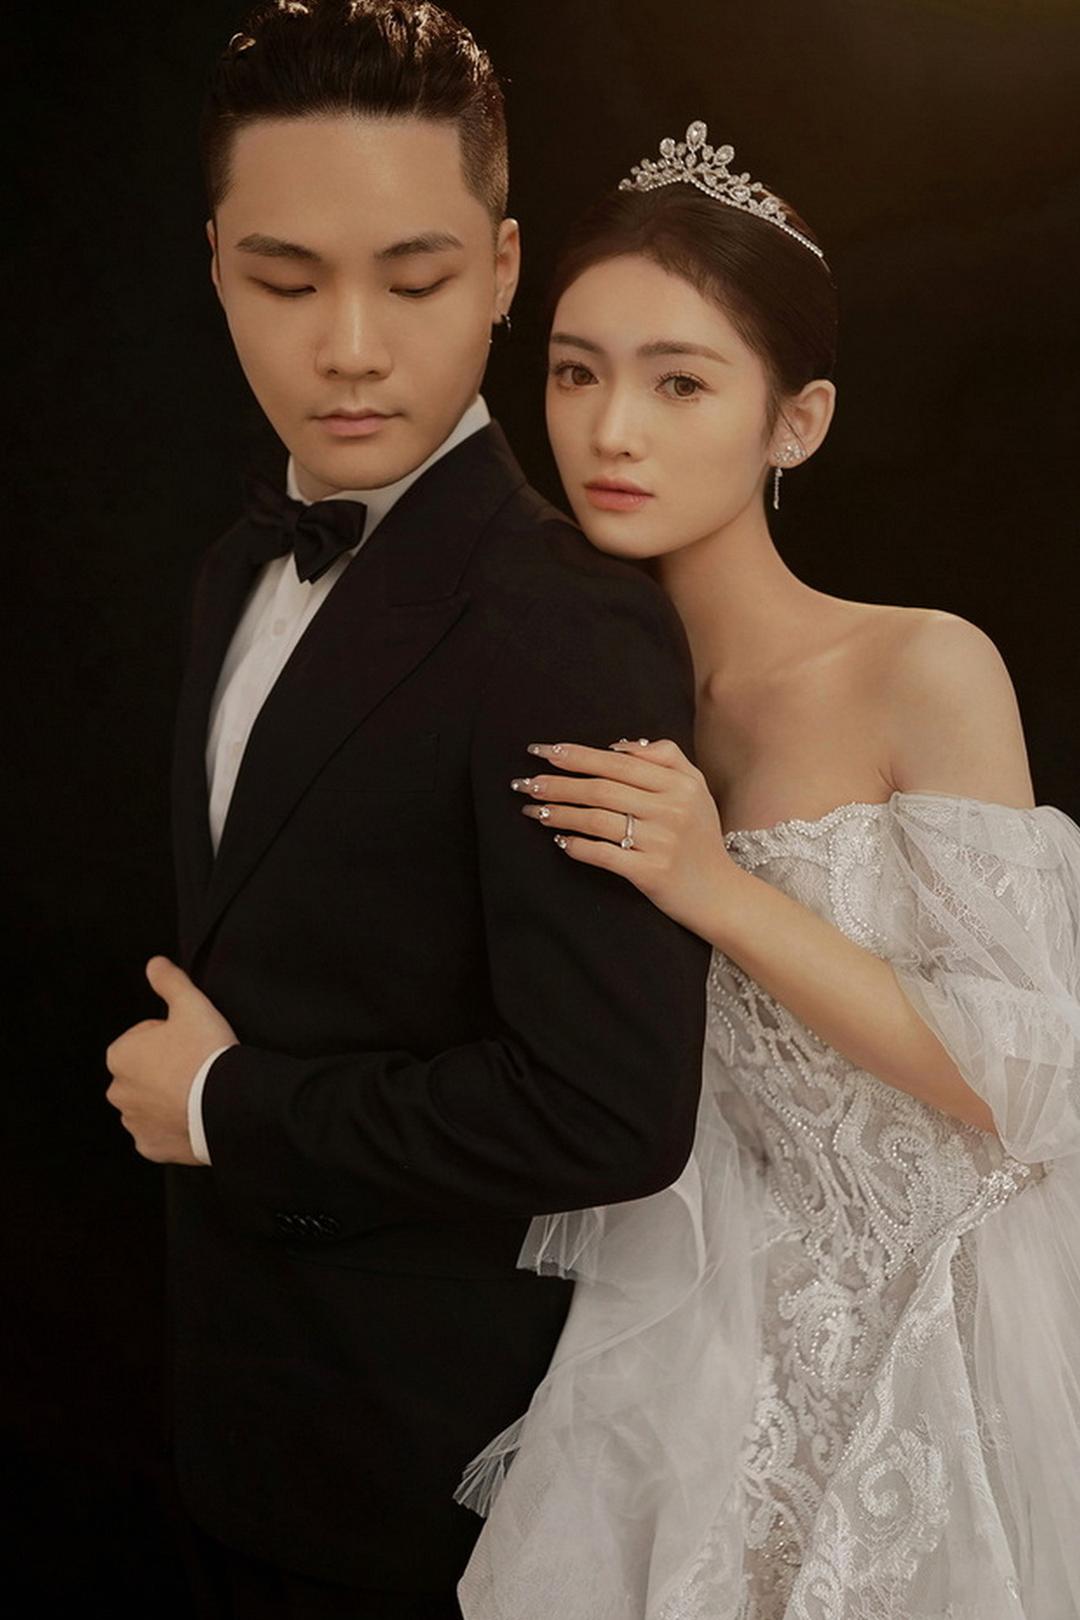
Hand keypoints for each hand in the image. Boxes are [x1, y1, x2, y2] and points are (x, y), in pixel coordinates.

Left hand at [105, 956, 237, 1164]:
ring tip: (199, 1092)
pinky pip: (160, 1133)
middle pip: (144, 1073)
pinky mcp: (150, 1147)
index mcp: (120, 1055)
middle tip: (198, 1066)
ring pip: (150, 1104)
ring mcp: (134, 1123)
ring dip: (168, 1099)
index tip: (192, 1042)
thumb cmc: (205, 1052)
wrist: (226, 1104)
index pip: (144, 1039)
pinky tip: (194, 1116)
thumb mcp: (192, 1005)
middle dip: (164, 1070)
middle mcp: (118, 1092)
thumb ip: (170, 981)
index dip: (171, 1036)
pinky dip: (173, 1126)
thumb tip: (154, 964)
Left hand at [510, 737, 739, 937]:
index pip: (618, 763)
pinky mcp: (650, 873)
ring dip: (559, 813)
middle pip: (601, 789)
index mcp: (679, 785)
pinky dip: (577, 846)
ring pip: (597, 819)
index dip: (577, 755)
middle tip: (524, 781)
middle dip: (558, 783)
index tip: (544, 751)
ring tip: (532, 809)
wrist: (720, 894)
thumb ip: (665, 757)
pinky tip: (559, 841)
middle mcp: (671, 810)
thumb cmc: (700, 838)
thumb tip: (616, 746)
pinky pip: (603, 854)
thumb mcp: (695, 788)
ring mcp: (660, 842)